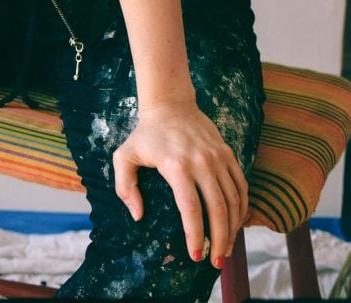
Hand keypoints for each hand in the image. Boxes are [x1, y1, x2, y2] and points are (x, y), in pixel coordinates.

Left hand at [112, 101, 248, 268]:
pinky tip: (237, 224)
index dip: (195, 235)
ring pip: (234, 200)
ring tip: (227, 249)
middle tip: (215, 261)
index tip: (195, 255)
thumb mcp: (124, 156)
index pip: (191, 208)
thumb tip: (138, 216)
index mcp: (176, 165)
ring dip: (233, 229)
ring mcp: (218, 157)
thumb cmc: (145, 134)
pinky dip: (242, 208)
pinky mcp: (228, 153)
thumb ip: (125, 187)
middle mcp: (201, 162)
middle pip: (218, 209)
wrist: (170, 104)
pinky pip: (241, 185)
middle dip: (219, 240)